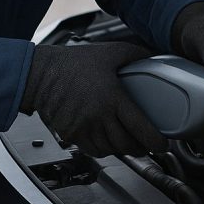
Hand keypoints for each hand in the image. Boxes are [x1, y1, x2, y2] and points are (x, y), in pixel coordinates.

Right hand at [19, 42, 166, 156]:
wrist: (40, 74)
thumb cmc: (72, 63)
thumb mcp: (109, 52)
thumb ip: (134, 54)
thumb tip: (151, 56)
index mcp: (113, 98)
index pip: (140, 128)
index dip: (155, 141)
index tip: (162, 145)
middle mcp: (99, 117)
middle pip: (127, 145)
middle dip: (141, 148)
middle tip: (148, 144)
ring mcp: (84, 128)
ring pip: (111, 150)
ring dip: (122, 149)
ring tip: (129, 142)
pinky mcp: (71, 134)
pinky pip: (93, 150)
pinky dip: (104, 149)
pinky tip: (109, 141)